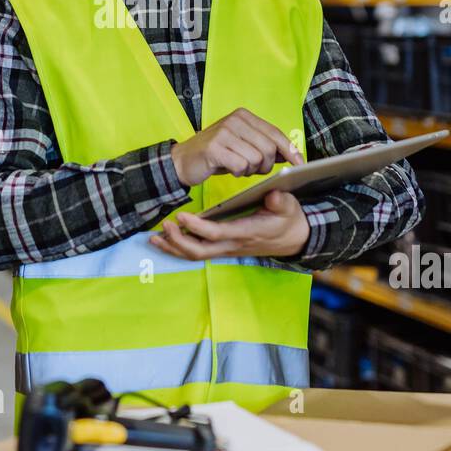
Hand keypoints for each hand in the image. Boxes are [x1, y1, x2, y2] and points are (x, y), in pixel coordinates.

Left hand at [149, 189, 309, 261]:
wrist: (295, 238)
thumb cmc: (289, 220)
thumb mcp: (289, 207)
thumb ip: (280, 201)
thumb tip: (274, 194)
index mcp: (247, 233)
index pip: (217, 234)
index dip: (198, 227)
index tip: (182, 215)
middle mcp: (233, 245)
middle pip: (200, 251)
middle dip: (179, 240)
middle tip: (164, 225)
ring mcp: (227, 249)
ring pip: (196, 255)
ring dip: (174, 247)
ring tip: (154, 236)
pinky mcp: (223, 248)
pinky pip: (198, 252)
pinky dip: (179, 247)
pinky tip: (165, 240)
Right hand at [170, 107, 301, 187]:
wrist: (182, 160)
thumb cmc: (217, 154)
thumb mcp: (242, 145)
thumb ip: (264, 145)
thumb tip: (291, 153)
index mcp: (244, 116)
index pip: (275, 133)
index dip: (290, 150)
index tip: (300, 164)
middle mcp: (234, 120)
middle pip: (268, 148)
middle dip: (266, 165)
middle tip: (254, 169)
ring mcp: (224, 132)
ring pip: (256, 159)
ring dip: (250, 170)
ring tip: (238, 167)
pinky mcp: (214, 148)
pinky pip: (241, 166)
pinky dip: (238, 173)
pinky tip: (229, 169)